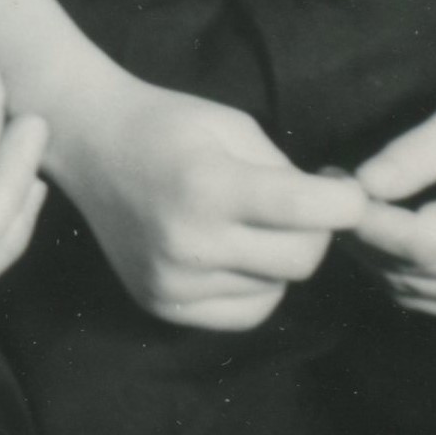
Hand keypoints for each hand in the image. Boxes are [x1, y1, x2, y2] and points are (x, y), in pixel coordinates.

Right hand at [48, 81, 366, 330]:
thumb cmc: (166, 123)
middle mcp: (189, 242)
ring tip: (248, 222)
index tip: (347, 190)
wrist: (87, 142)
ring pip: (277, 287)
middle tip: (300, 205)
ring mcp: (173, 281)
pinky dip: (255, 285)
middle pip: (303, 260)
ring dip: (278, 257)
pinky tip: (231, 253)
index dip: (347, 201)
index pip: (311, 213)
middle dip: (315, 231)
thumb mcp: (233, 125)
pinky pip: (248, 311)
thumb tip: (333, 215)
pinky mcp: (164, 304)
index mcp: (208, 186)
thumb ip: (286, 171)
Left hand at [348, 91, 435, 321]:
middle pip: (406, 269)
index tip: (332, 180)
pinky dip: (391, 268)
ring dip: (369, 251)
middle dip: (358, 230)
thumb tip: (359, 185)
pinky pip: (418, 296)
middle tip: (335, 185)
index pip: (416, 242)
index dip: (364, 220)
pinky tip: (387, 231)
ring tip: (359, 203)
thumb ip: (411, 155)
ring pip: (405, 287)